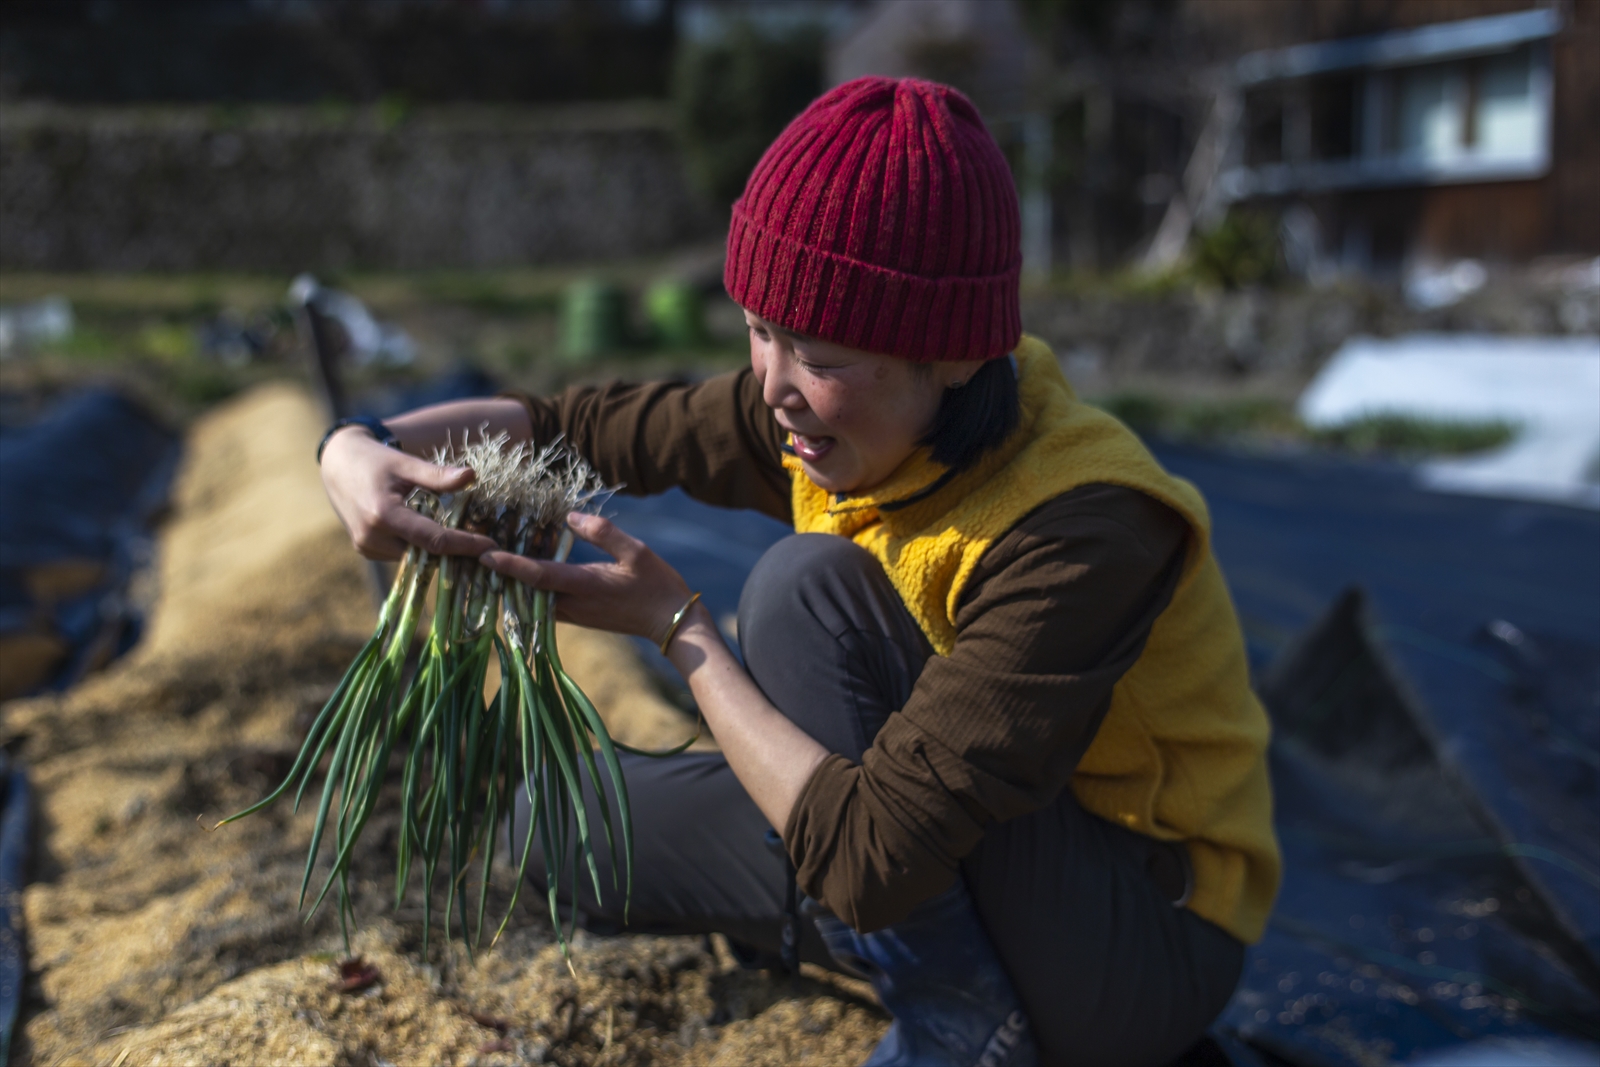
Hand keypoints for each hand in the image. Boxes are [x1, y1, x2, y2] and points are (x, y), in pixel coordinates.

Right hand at [319, 427, 501, 560]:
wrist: (337, 465)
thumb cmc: (375, 460)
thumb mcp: (407, 463)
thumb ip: (437, 475)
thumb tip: (471, 476)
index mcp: (384, 514)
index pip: (434, 540)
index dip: (465, 545)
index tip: (491, 545)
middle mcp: (372, 537)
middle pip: (425, 553)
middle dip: (456, 552)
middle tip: (486, 544)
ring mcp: (367, 547)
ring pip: (414, 557)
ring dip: (438, 551)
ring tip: (467, 540)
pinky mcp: (366, 550)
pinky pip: (401, 555)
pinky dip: (420, 548)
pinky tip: (438, 537)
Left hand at [479, 512, 692, 643]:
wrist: (670, 622)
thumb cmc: (657, 584)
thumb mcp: (636, 551)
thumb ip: (603, 533)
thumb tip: (569, 516)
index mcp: (586, 586)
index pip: (539, 576)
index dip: (510, 565)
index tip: (484, 554)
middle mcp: (575, 605)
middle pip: (526, 591)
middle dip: (500, 573)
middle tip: (477, 550)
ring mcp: (576, 615)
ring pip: (533, 600)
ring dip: (514, 581)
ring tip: (496, 556)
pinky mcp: (579, 617)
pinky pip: (545, 603)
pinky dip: (531, 588)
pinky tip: (529, 568)